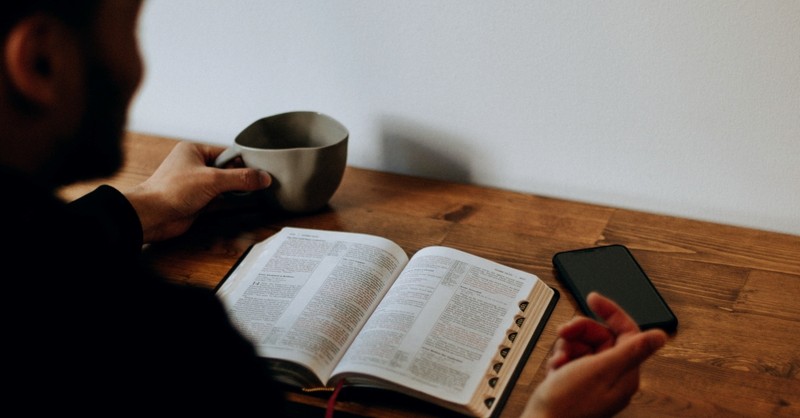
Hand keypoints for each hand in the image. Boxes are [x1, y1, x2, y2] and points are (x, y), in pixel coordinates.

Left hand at [123, 141, 271, 242]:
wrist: (152, 215)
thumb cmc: (170, 190)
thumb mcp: (212, 179)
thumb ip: (240, 178)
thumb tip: (263, 177)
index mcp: (194, 151)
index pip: (227, 153)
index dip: (244, 161)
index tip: (261, 169)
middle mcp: (194, 166)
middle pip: (227, 170)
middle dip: (242, 178)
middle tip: (261, 183)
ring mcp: (196, 185)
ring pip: (224, 187)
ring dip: (237, 192)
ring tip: (257, 194)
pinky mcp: (197, 202)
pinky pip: (220, 201)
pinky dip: (231, 203)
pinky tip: (245, 204)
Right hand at [522, 292, 666, 417]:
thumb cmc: (568, 405)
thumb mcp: (600, 370)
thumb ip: (631, 351)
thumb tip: (661, 336)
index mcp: (625, 373)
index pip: (626, 332)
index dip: (610, 312)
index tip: (592, 299)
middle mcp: (612, 377)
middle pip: (600, 336)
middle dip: (579, 331)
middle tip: (564, 333)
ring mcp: (593, 380)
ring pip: (583, 345)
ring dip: (567, 346)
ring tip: (559, 358)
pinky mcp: (576, 383)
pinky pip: (570, 358)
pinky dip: (560, 358)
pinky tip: (555, 368)